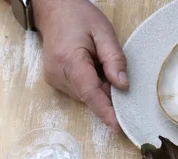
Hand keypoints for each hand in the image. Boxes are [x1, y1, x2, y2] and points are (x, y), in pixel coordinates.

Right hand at [35, 0, 127, 131]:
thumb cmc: (79, 17)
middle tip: (116, 73)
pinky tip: (93, 68)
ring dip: (101, 88)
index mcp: (69, 61)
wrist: (54, 9)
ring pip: (86, 96)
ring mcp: (54, 79)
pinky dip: (93, 85)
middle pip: (91, 96)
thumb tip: (123, 86)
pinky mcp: (56, 81)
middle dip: (109, 94)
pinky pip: (81, 91)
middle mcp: (58, 74)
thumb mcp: (103, 32)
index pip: (90, 93)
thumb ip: (114, 59)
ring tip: (100, 63)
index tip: (118, 127)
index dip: (106, 112)